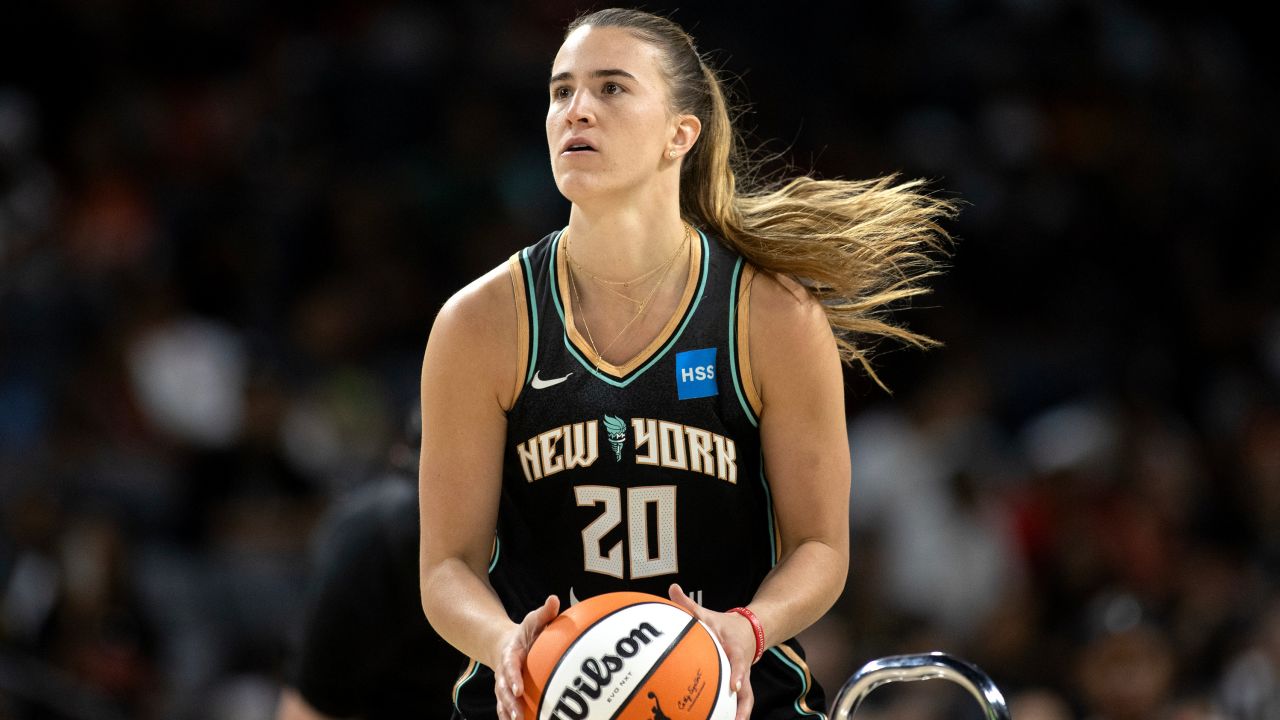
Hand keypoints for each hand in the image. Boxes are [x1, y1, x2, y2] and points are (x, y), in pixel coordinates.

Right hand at [494, 594, 559, 719]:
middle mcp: (504, 670)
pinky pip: (505, 706)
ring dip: (508, 712)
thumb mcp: (533, 620)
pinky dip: (507, 716)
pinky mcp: (506, 692)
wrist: (505, 643)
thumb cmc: (525, 632)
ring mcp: (503, 682)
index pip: (510, 666)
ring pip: (503, 700)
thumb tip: (555, 599)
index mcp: (511, 653)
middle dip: (509, 702)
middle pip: (503, 688)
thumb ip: (545, 613)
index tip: (519, 689)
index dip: (512, 678)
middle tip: (518, 714)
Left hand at [669, 584, 755, 719]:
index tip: (734, 685)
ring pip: (746, 700)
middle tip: (737, 719)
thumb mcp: (707, 613)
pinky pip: (740, 702)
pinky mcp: (741, 686)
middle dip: (742, 704)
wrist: (748, 630)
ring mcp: (743, 678)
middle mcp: (740, 666)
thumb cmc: (722, 624)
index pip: (738, 661)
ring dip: (741, 714)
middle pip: (745, 688)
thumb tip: (672, 588)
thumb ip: (688, 604)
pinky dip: (735, 714)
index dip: (737, 673)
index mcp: (733, 649)